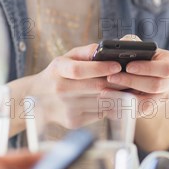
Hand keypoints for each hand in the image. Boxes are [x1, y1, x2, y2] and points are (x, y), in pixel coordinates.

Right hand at [7, 43, 123, 133]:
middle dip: (117, 83)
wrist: (36, 99)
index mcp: (58, 70)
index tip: (117, 66)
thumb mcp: (66, 58)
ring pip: (101, 102)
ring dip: (118, 96)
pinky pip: (99, 113)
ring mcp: (66, 107)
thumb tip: (105, 47)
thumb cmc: (58, 75)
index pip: (79, 70)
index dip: (100, 68)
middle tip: (132, 78)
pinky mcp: (73, 121)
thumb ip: (86, 52)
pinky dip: (111, 107)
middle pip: (95, 87)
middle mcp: (60, 89)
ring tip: (129, 89)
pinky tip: (117, 101)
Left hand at [104, 35, 168, 116]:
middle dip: (132, 82)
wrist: (138, 72)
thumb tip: (122, 46)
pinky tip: (107, 103)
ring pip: (147, 102)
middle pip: (155, 86)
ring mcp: (163, 97)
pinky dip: (122, 108)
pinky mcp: (151, 108)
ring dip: (124, 97)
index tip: (128, 67)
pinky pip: (138, 112)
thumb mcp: (136, 45)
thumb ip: (131, 43)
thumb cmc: (136, 54)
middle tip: (111, 78)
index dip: (147, 69)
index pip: (166, 69)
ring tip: (105, 91)